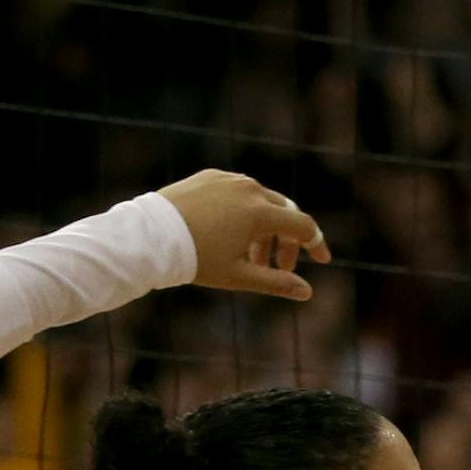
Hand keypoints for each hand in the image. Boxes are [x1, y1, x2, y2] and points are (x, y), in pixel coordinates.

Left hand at [159, 170, 331, 301]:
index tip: (321, 261)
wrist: (149, 236)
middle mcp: (249, 189)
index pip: (303, 226)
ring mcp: (229, 180)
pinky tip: (230, 233)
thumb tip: (307, 292)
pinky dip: (243, 212)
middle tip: (279, 266)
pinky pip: (237, 192)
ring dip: (264, 228)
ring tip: (249, 256)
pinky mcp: (209, 177)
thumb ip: (276, 282)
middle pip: (284, 213)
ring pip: (261, 201)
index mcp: (260, 212)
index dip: (316, 245)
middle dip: (287, 241)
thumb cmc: (195, 259)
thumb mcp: (239, 276)